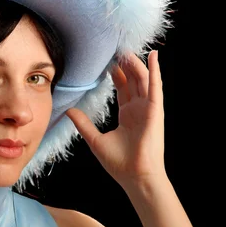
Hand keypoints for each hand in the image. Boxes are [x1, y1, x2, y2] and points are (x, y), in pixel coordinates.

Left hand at [65, 50, 165, 189]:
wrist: (135, 177)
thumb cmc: (119, 163)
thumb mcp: (95, 139)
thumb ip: (83, 123)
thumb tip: (69, 110)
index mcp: (128, 115)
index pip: (123, 89)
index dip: (116, 74)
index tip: (107, 62)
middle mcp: (139, 110)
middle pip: (133, 81)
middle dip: (125, 65)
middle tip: (116, 49)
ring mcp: (149, 109)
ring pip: (143, 80)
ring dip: (136, 64)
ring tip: (126, 49)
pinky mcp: (155, 111)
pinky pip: (156, 87)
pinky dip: (155, 71)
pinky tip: (153, 56)